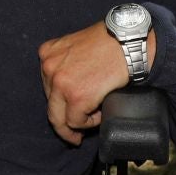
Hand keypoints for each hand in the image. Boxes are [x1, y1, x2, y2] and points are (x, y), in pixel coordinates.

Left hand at [38, 20, 154, 145]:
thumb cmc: (110, 41)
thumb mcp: (77, 45)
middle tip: (73, 133)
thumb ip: (67, 62)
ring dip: (76, 125)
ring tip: (88, 125)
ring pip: (59, 118)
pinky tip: (100, 112)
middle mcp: (49, 67)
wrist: (128, 41)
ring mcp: (60, 83)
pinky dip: (90, 122)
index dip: (60, 101)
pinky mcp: (76, 97)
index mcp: (47, 53)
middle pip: (51, 105)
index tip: (68, 109)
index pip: (48, 86)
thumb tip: (72, 86)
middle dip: (62, 122)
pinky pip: (77, 121)